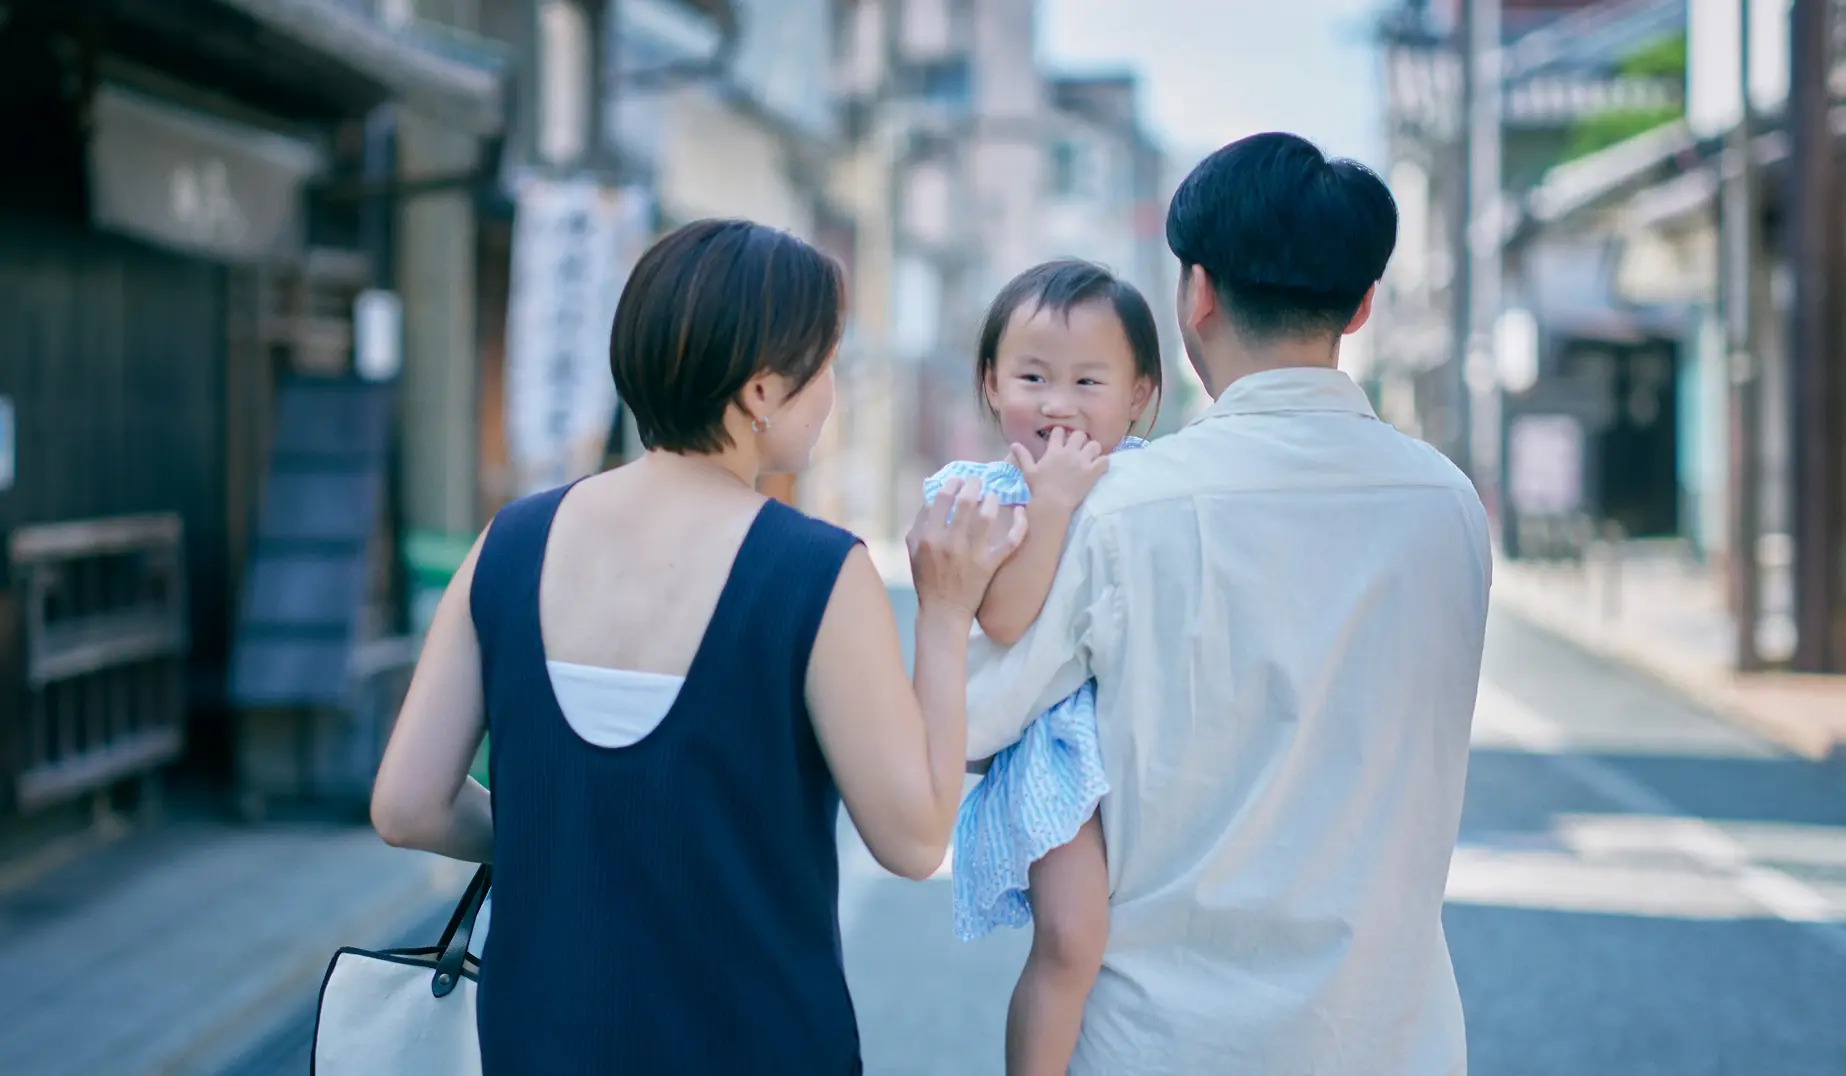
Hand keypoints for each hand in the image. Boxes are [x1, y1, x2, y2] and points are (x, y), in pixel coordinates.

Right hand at [907, 476, 1029, 617]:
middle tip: (977, 482)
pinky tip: (1021, 511)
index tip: (958, 480)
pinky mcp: (990, 565)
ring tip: (993, 496)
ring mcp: (972, 554)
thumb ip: (920, 522)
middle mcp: (950, 543)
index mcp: (929, 537)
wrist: (944, 611)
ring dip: (993, 500)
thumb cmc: (927, 578)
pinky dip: (1020, 524)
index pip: (941, 498)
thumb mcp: (913, 550)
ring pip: (987, 516)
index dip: (952, 483)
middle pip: (966, 501)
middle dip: (974, 485)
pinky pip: (1010, 541)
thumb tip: (932, 496)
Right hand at [1008, 428, 1107, 511]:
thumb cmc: (1038, 488)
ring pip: (1095, 445)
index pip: (1060, 431)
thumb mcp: (1028, 471)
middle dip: (1080, 440)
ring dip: (1093, 450)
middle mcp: (1069, 452)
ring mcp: (1083, 461)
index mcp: (1054, 450)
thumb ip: (1023, 455)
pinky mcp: (1093, 472)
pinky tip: (1099, 467)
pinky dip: (1104, 462)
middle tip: (1078, 449)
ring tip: (1090, 457)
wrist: (1052, 504)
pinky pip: (1105, 460)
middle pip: (1080, 434)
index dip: (1061, 434)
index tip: (1062, 439)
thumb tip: (1013, 444)